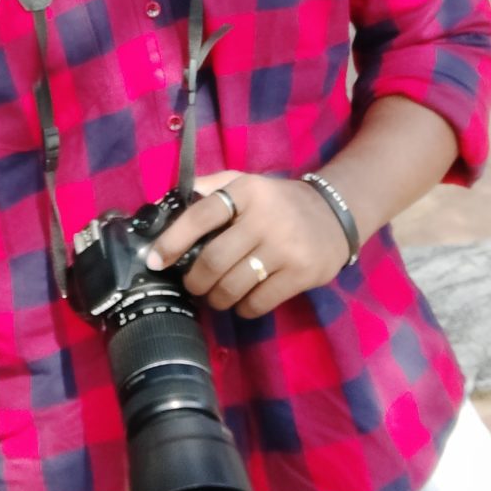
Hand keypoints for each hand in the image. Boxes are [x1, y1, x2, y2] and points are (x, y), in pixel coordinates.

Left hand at [146, 172, 350, 318]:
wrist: (336, 214)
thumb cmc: (278, 202)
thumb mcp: (247, 183)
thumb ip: (211, 187)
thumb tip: (168, 201)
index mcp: (247, 191)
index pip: (200, 216)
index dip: (172, 241)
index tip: (154, 260)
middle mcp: (266, 218)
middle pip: (212, 261)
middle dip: (194, 280)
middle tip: (193, 284)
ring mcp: (286, 248)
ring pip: (233, 287)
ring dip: (216, 298)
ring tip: (216, 294)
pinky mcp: (301, 274)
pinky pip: (258, 303)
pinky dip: (243, 308)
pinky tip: (243, 300)